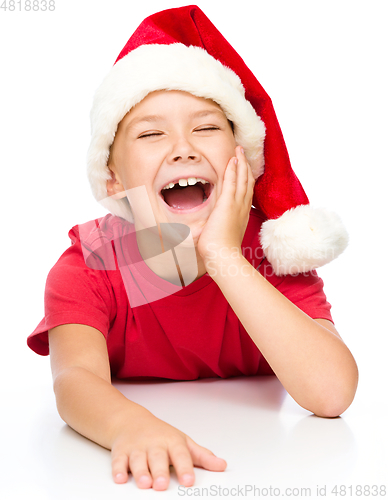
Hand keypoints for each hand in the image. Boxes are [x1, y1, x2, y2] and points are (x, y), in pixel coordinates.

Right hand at [111, 412, 226, 489]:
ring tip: (145, 484)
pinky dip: (118, 469)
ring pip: (138, 460)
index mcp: (172, 442)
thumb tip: (222, 465)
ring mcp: (137, 448)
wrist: (131, 420)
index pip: (181, 455)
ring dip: (140, 472)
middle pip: (157, 458)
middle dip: (159, 471)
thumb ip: (201, 456)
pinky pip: (118, 460)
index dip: (185, 468)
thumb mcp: (183, 442)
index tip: (189, 481)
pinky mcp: (121, 452)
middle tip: (162, 485)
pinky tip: (120, 478)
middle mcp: (154, 444)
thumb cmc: (160, 434)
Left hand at [197, 146, 254, 266]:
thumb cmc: (221, 252)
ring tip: (239, 151)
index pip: (245, 192)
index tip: (243, 169)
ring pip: (242, 178)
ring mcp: (237, 205)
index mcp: (241, 215)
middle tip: (243, 154)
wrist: (223, 256)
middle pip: (247, 182)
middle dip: (245, 166)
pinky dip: (233, 169)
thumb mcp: (222, 237)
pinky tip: (232, 159)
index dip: (245, 179)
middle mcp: (242, 208)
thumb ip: (218, 229)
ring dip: (241, 163)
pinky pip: (232, 181)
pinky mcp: (228, 203)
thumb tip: (208, 230)